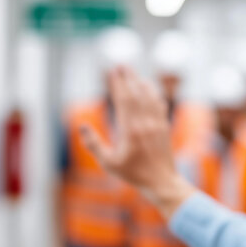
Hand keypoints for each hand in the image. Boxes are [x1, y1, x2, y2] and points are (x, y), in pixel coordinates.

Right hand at [79, 66, 195, 217]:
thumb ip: (93, 144)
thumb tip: (81, 125)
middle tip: (122, 64)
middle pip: (136, 94)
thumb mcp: (108, 163)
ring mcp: (157, 124)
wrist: (161, 182)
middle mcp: (145, 123)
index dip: (117, 84)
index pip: (123, 100)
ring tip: (134, 73)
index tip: (112, 71)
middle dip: (128, 77)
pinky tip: (150, 88)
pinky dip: (154, 93)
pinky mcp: (164, 127)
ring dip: (141, 83)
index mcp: (130, 130)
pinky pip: (160, 104)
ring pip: (149, 97)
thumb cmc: (133, 174)